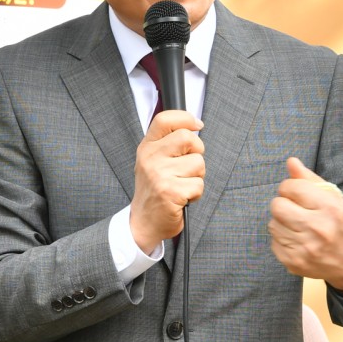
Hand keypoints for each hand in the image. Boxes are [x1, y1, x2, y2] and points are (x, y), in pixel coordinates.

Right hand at [129, 109, 204, 251]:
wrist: (144, 222)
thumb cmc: (155, 190)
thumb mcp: (153, 162)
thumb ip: (168, 143)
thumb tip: (195, 125)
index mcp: (147, 147)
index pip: (165, 119)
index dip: (185, 118)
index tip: (197, 125)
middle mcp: (150, 158)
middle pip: (187, 138)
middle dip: (197, 152)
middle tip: (189, 166)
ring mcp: (159, 175)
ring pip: (198, 163)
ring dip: (197, 177)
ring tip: (182, 185)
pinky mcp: (170, 192)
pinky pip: (198, 185)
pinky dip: (195, 194)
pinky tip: (182, 198)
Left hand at [268, 157, 342, 289]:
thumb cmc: (340, 225)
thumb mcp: (334, 199)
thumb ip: (310, 179)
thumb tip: (291, 162)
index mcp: (330, 208)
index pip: (292, 187)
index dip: (290, 188)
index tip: (296, 193)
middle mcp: (318, 228)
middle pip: (277, 206)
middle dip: (282, 204)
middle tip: (294, 209)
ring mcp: (304, 248)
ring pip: (273, 224)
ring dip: (282, 222)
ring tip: (298, 226)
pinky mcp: (293, 262)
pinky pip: (274, 242)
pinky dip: (282, 239)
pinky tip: (297, 240)